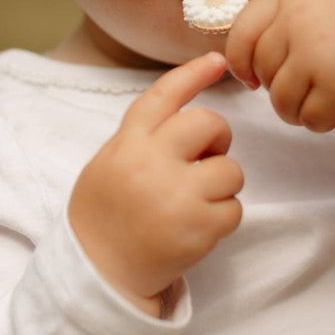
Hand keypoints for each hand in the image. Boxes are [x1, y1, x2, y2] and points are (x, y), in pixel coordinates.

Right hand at [68, 52, 242, 315]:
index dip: (193, 74)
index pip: (163, 97)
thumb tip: (197, 117)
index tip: (218, 60)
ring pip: (231, 170)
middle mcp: (151, 164)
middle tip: (204, 160)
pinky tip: (197, 227)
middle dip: (218, 138)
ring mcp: (176, 197)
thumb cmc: (110, 211)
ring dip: (221, 185)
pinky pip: (235, 208)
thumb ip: (147, 137)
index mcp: (128, 144)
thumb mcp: (112, 162)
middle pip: (210, 124)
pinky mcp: (197, 229)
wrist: (99, 274)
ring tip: (194, 201)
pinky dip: (223, 217)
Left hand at [226, 0, 334, 130]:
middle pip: (263, 71)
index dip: (241, 62)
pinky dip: (325, 121)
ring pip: (281, 100)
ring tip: (328, 101)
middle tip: (311, 90)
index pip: (242, 31)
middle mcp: (299, 17)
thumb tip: (249, 61)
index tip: (253, 78)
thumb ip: (290, 16)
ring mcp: (317, 50)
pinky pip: (310, 119)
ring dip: (301, 110)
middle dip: (281, 90)